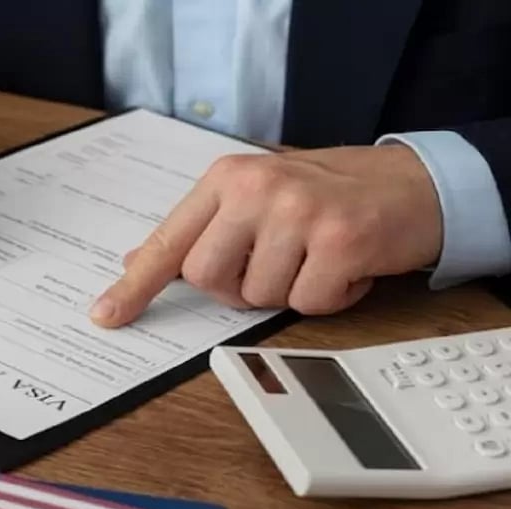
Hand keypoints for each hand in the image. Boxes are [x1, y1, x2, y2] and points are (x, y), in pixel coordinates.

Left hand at [90, 144, 443, 325]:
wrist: (417, 182)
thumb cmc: (330, 194)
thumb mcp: (257, 197)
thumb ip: (202, 228)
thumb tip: (138, 261)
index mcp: (226, 178)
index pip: (168, 241)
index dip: (136, 285)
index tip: (106, 315)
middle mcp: (256, 188)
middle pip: (206, 277)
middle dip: (236, 289)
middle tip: (276, 264)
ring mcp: (299, 211)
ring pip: (258, 296)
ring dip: (289, 291)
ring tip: (317, 258)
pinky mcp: (339, 240)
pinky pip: (307, 303)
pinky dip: (328, 298)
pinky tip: (345, 267)